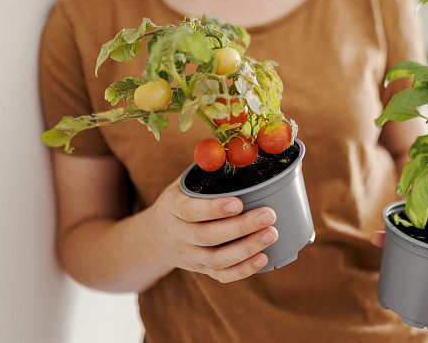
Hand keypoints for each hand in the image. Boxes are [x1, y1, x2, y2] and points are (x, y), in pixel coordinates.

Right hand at [146, 176, 278, 282]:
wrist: (154, 238)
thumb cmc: (179, 202)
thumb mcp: (183, 183)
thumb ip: (206, 172)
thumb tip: (237, 151)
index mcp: (173, 208)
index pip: (191, 211)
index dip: (214, 209)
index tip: (239, 202)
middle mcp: (178, 235)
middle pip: (207, 236)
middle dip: (241, 227)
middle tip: (269, 215)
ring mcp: (189, 255)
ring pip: (216, 259)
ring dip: (247, 249)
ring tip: (272, 234)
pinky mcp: (200, 269)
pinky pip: (221, 276)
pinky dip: (242, 270)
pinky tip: (263, 258)